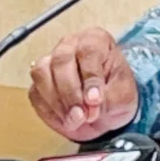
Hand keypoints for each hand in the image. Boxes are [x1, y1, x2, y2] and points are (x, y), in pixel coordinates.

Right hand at [28, 27, 138, 141]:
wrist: (106, 111)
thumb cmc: (116, 93)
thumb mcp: (124, 95)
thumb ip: (109, 98)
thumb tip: (90, 103)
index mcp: (96, 40)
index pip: (89, 52)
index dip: (91, 78)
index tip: (95, 100)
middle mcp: (70, 45)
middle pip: (61, 61)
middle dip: (71, 93)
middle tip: (83, 115)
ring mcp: (50, 61)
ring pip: (42, 74)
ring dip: (57, 101)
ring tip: (75, 120)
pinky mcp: (38, 82)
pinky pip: (35, 93)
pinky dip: (49, 110)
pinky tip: (66, 120)